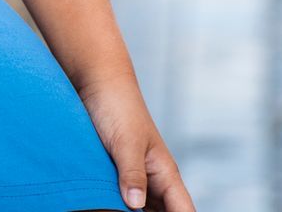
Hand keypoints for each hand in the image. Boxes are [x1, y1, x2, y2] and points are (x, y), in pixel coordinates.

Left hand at [76, 75, 195, 211]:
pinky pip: (122, 199)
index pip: (183, 211)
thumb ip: (132, 173)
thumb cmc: (118, 107)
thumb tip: (135, 204)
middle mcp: (154, 179)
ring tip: (115, 211)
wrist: (98, 82)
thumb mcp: (126, 142)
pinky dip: (119, 205)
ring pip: (142, 208)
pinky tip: (106, 207)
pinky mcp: (116, 173)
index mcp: (165, 173)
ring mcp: (135, 177)